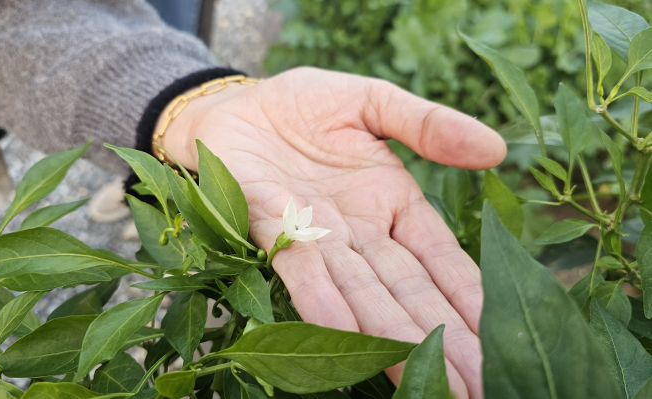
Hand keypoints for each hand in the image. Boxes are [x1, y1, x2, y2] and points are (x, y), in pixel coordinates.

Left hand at [161, 67, 505, 397]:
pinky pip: (299, 266)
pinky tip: (342, 329)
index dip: (470, 302)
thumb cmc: (304, 106)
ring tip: (421, 378)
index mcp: (394, 206)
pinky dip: (320, 298)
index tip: (499, 342)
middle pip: (408, 294)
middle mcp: (360, 233)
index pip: (442, 263)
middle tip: (475, 388)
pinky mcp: (270, 225)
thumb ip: (427, 124)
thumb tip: (498, 149)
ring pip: (360, 293)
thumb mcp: (373, 102)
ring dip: (389, 336)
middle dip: (442, 342)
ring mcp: (317, 235)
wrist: (234, 105)